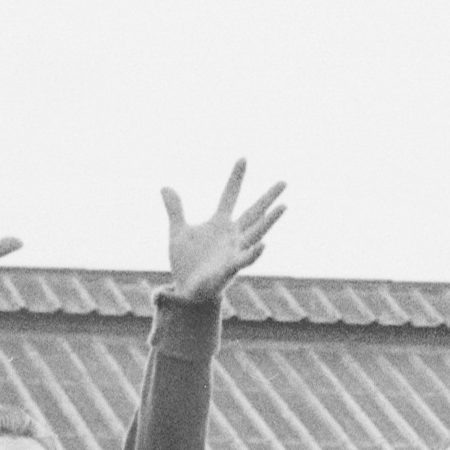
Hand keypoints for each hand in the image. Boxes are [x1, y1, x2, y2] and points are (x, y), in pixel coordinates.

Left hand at [161, 159, 287, 301]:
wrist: (186, 290)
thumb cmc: (187, 263)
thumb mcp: (178, 232)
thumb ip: (175, 209)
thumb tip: (165, 187)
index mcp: (220, 224)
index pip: (230, 195)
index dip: (236, 178)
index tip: (243, 158)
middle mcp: (232, 235)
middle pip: (253, 212)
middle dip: (268, 197)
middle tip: (284, 182)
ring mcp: (234, 251)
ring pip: (256, 232)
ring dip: (269, 221)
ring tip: (283, 206)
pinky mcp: (230, 269)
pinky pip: (244, 260)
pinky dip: (254, 253)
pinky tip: (264, 244)